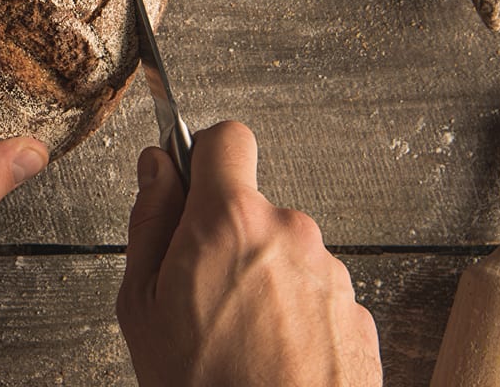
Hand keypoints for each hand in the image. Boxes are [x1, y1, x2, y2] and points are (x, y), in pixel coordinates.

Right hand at [117, 122, 381, 386]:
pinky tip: (271, 358)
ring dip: (262, 281)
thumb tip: (155, 167)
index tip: (190, 181)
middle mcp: (290, 231)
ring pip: (285, 254)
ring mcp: (332, 273)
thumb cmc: (203, 385)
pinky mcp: (358, 314)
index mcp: (229, 219)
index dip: (203, 155)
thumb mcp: (141, 303)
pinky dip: (294, 318)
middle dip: (227, 238)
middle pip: (253, 207)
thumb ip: (149, 221)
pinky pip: (316, 296)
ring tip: (236, 340)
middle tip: (198, 295)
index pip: (226, 138)